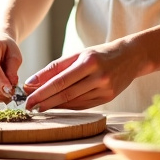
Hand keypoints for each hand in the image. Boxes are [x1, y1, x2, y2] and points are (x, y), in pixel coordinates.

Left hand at [23, 40, 143, 110]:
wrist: (131, 57)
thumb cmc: (100, 54)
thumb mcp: (78, 55)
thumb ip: (55, 68)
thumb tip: (33, 81)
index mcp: (89, 62)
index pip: (60, 81)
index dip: (42, 91)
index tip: (27, 97)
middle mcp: (98, 76)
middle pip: (65, 93)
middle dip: (44, 101)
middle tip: (29, 106)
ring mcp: (105, 89)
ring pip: (74, 101)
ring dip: (54, 105)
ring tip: (40, 106)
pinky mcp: (109, 98)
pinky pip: (83, 105)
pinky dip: (68, 106)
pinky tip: (57, 106)